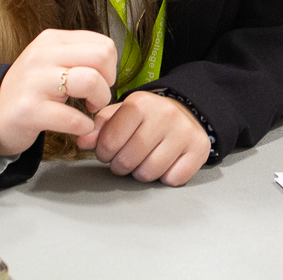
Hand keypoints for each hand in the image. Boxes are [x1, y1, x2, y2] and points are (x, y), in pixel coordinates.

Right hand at [0, 29, 116, 155]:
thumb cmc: (32, 89)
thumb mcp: (52, 61)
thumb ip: (80, 54)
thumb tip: (112, 61)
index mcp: (52, 40)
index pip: (103, 43)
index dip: (110, 66)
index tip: (100, 80)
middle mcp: (42, 56)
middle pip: (101, 56)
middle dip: (108, 81)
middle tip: (97, 96)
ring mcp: (34, 82)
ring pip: (90, 81)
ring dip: (100, 100)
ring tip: (90, 109)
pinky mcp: (29, 111)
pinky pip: (73, 118)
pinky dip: (85, 126)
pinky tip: (79, 127)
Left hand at [77, 91, 209, 185]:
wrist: (187, 111)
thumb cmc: (147, 117)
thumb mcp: (121, 114)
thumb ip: (100, 126)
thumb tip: (83, 141)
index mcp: (140, 103)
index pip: (109, 142)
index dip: (104, 152)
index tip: (109, 150)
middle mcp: (165, 114)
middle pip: (128, 161)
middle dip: (122, 165)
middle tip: (127, 157)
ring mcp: (184, 131)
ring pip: (150, 173)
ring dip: (142, 173)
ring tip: (145, 160)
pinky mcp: (200, 148)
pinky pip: (173, 179)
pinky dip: (167, 177)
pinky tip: (166, 162)